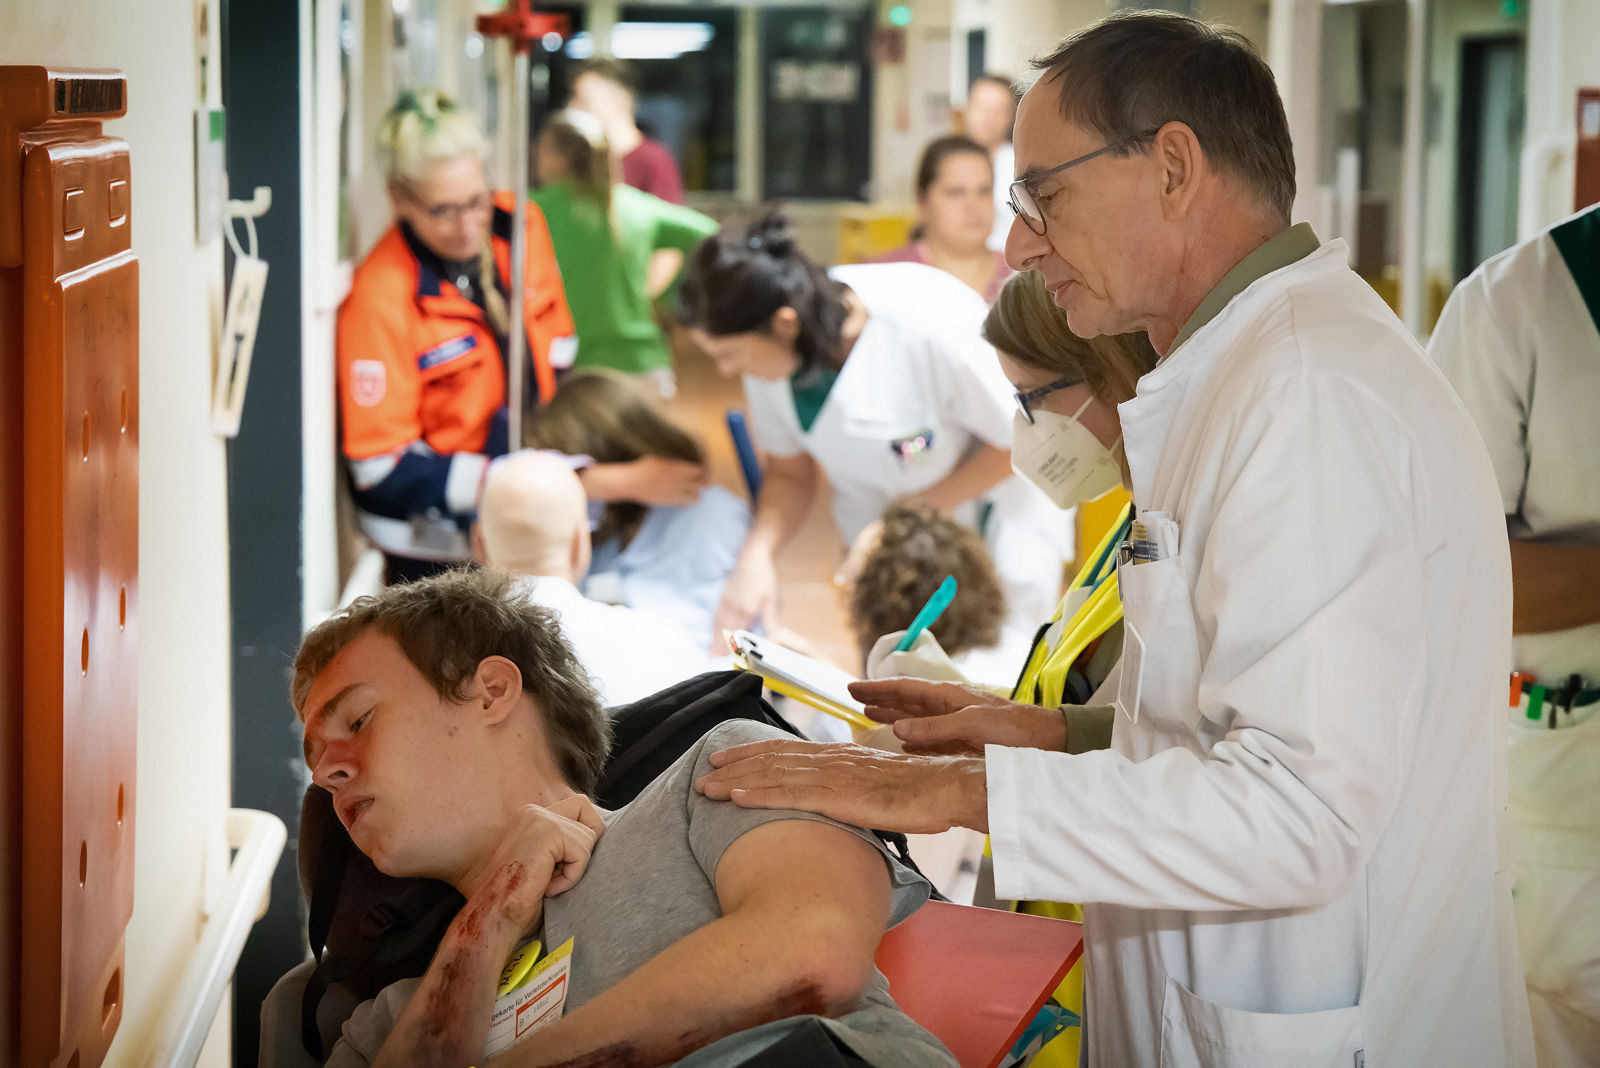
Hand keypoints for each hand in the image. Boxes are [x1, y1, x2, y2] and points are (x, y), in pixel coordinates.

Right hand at [464, 794, 605, 946]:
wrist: (494, 916)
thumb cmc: (520, 901)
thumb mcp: (550, 864)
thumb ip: (567, 845)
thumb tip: (602, 836)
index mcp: (533, 817)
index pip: (579, 808)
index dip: (584, 837)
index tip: (564, 867)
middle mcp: (534, 811)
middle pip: (587, 810)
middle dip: (586, 845)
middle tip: (560, 872)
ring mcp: (539, 818)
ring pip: (588, 836)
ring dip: (575, 868)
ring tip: (547, 883)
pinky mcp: (547, 831)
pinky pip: (582, 852)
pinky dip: (571, 877)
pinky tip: (547, 887)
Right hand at [584, 456, 708, 506]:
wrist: (631, 482)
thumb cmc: (643, 468)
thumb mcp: (659, 460)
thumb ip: (672, 464)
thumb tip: (684, 466)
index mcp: (674, 467)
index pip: (697, 470)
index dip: (703, 473)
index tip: (705, 474)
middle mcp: (676, 479)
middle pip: (698, 482)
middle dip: (703, 483)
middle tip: (706, 484)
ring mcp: (673, 491)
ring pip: (694, 494)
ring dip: (697, 494)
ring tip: (698, 494)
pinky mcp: (668, 501)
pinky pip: (684, 502)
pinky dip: (689, 501)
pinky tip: (691, 500)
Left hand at [694, 739, 988, 834]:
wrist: (951, 786)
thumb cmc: (927, 791)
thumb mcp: (886, 788)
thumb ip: (862, 790)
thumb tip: (849, 801)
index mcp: (844, 758)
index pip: (791, 753)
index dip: (757, 755)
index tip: (731, 759)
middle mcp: (834, 760)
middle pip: (775, 760)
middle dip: (738, 765)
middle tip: (706, 770)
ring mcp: (835, 776)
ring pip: (775, 775)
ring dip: (738, 780)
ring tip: (708, 786)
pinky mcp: (841, 795)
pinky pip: (792, 795)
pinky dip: (760, 794)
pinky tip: (737, 798)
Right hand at [712, 547, 777, 649]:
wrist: (752, 558)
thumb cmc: (764, 578)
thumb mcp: (771, 599)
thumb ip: (770, 620)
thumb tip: (774, 636)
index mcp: (747, 609)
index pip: (739, 632)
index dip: (733, 646)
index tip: (728, 657)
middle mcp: (734, 607)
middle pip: (726, 630)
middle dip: (720, 646)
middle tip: (713, 659)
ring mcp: (727, 602)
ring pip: (719, 624)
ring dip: (714, 638)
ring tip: (710, 651)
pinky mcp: (723, 597)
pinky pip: (716, 614)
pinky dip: (713, 625)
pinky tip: (713, 632)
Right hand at [849, 677, 1067, 755]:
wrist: (1046, 743)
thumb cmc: (1013, 729)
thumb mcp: (971, 725)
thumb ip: (933, 728)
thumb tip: (897, 729)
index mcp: (949, 696)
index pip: (905, 689)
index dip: (877, 688)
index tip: (852, 688)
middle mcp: (949, 707)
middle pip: (906, 701)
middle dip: (880, 699)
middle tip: (853, 699)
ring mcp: (955, 725)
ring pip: (915, 719)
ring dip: (892, 717)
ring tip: (870, 716)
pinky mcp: (963, 743)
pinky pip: (929, 739)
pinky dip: (912, 740)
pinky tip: (902, 744)